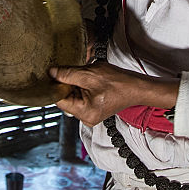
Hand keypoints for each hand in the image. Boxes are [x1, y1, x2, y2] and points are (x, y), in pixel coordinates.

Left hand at [49, 62, 176, 126]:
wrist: (137, 87)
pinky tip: (90, 80)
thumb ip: (67, 74)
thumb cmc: (118, 82)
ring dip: (75, 84)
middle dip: (67, 84)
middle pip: (65, 98)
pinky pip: (80, 97)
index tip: (53, 73)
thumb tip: (51, 73)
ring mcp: (89, 115)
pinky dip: (82, 87)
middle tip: (74, 71)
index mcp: (83, 113)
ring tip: (86, 76)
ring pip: (73, 96)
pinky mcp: (93, 109)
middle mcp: (85, 118)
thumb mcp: (89, 75)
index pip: (59, 99)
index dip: (54, 85)